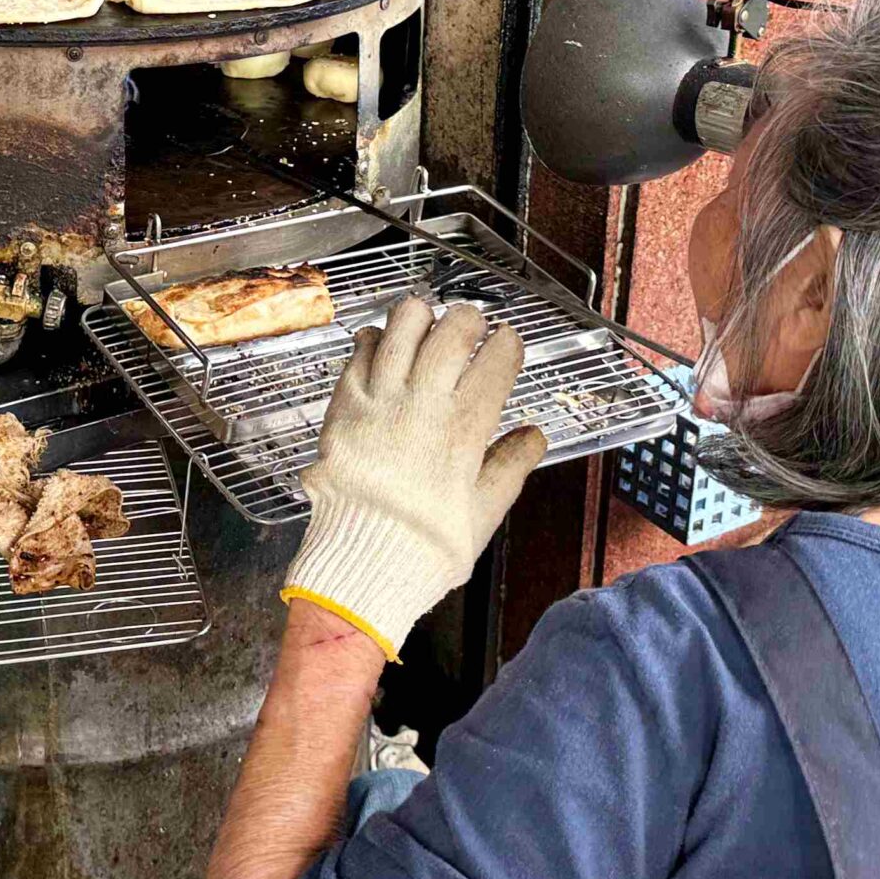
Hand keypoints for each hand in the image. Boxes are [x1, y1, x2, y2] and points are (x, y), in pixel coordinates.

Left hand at [280, 296, 546, 657]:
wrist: (360, 561)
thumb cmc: (423, 546)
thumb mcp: (483, 513)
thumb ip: (510, 467)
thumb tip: (533, 438)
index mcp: (464, 430)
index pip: (496, 363)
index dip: (507, 345)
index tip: (508, 343)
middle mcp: (424, 404)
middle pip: (452, 331)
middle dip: (468, 319)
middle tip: (471, 324)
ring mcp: (381, 399)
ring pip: (403, 327)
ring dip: (420, 317)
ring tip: (426, 321)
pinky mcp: (345, 404)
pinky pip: (360, 351)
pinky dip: (375, 340)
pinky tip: (383, 346)